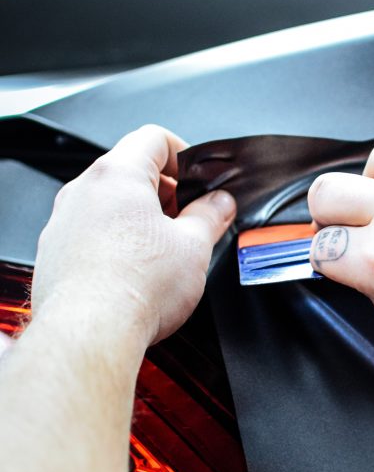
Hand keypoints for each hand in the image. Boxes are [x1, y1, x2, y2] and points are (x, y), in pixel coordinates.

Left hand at [32, 125, 235, 345]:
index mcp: (117, 174)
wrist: (90, 332)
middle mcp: (83, 190)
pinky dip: (115, 242)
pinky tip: (135, 271)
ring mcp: (64, 221)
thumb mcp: (194, 247)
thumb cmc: (134, 288)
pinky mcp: (55, 252)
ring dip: (139, 218)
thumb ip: (212, 215)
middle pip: (130, 171)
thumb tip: (220, 203)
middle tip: (190, 220)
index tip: (199, 180)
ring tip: (164, 251)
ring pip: (109, 204)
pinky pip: (90, 232)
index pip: (154, 138)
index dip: (185, 155)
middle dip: (165, 192)